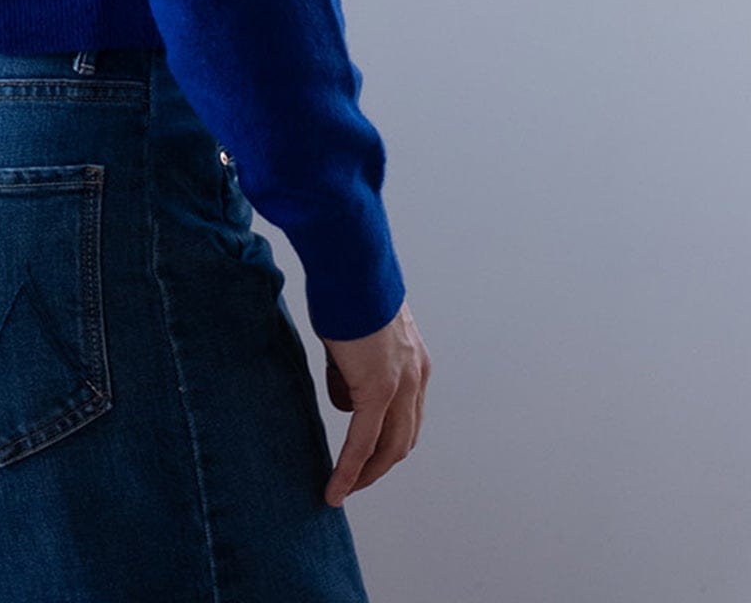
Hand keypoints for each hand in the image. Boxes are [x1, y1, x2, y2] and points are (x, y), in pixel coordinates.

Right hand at [319, 298, 429, 506]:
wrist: (350, 262)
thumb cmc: (347, 286)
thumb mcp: (359, 333)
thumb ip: (356, 366)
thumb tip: (345, 395)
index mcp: (414, 361)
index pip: (407, 415)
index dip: (387, 440)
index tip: (367, 455)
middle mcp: (415, 376)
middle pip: (404, 439)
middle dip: (380, 465)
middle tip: (355, 480)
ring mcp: (400, 384)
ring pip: (388, 447)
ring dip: (366, 472)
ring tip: (341, 486)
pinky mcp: (377, 388)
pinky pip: (363, 441)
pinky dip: (350, 469)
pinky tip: (335, 487)